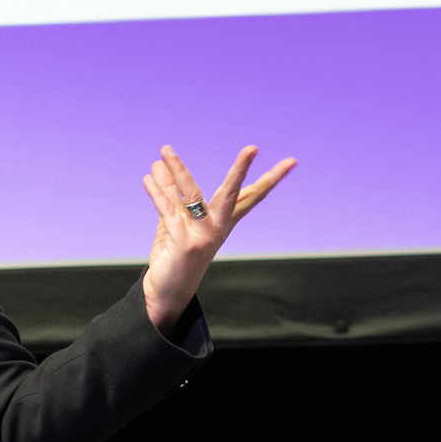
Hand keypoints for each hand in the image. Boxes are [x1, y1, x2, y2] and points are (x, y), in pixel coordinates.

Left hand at [140, 144, 295, 333]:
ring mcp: (203, 235)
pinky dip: (157, 192)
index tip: (291, 162)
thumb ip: (169, 195)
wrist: (165, 293)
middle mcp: (217, 228)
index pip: (249, 196)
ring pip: (191, 194)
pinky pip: (168, 209)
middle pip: (233, 193)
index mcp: (222, 223)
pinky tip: (149, 177)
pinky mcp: (184, 242)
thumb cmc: (173, 257)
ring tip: (165, 150)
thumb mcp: (173, 222)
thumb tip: (158, 165)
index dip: (269, 179)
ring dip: (177, 170)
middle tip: (253, 148)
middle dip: (241, 170)